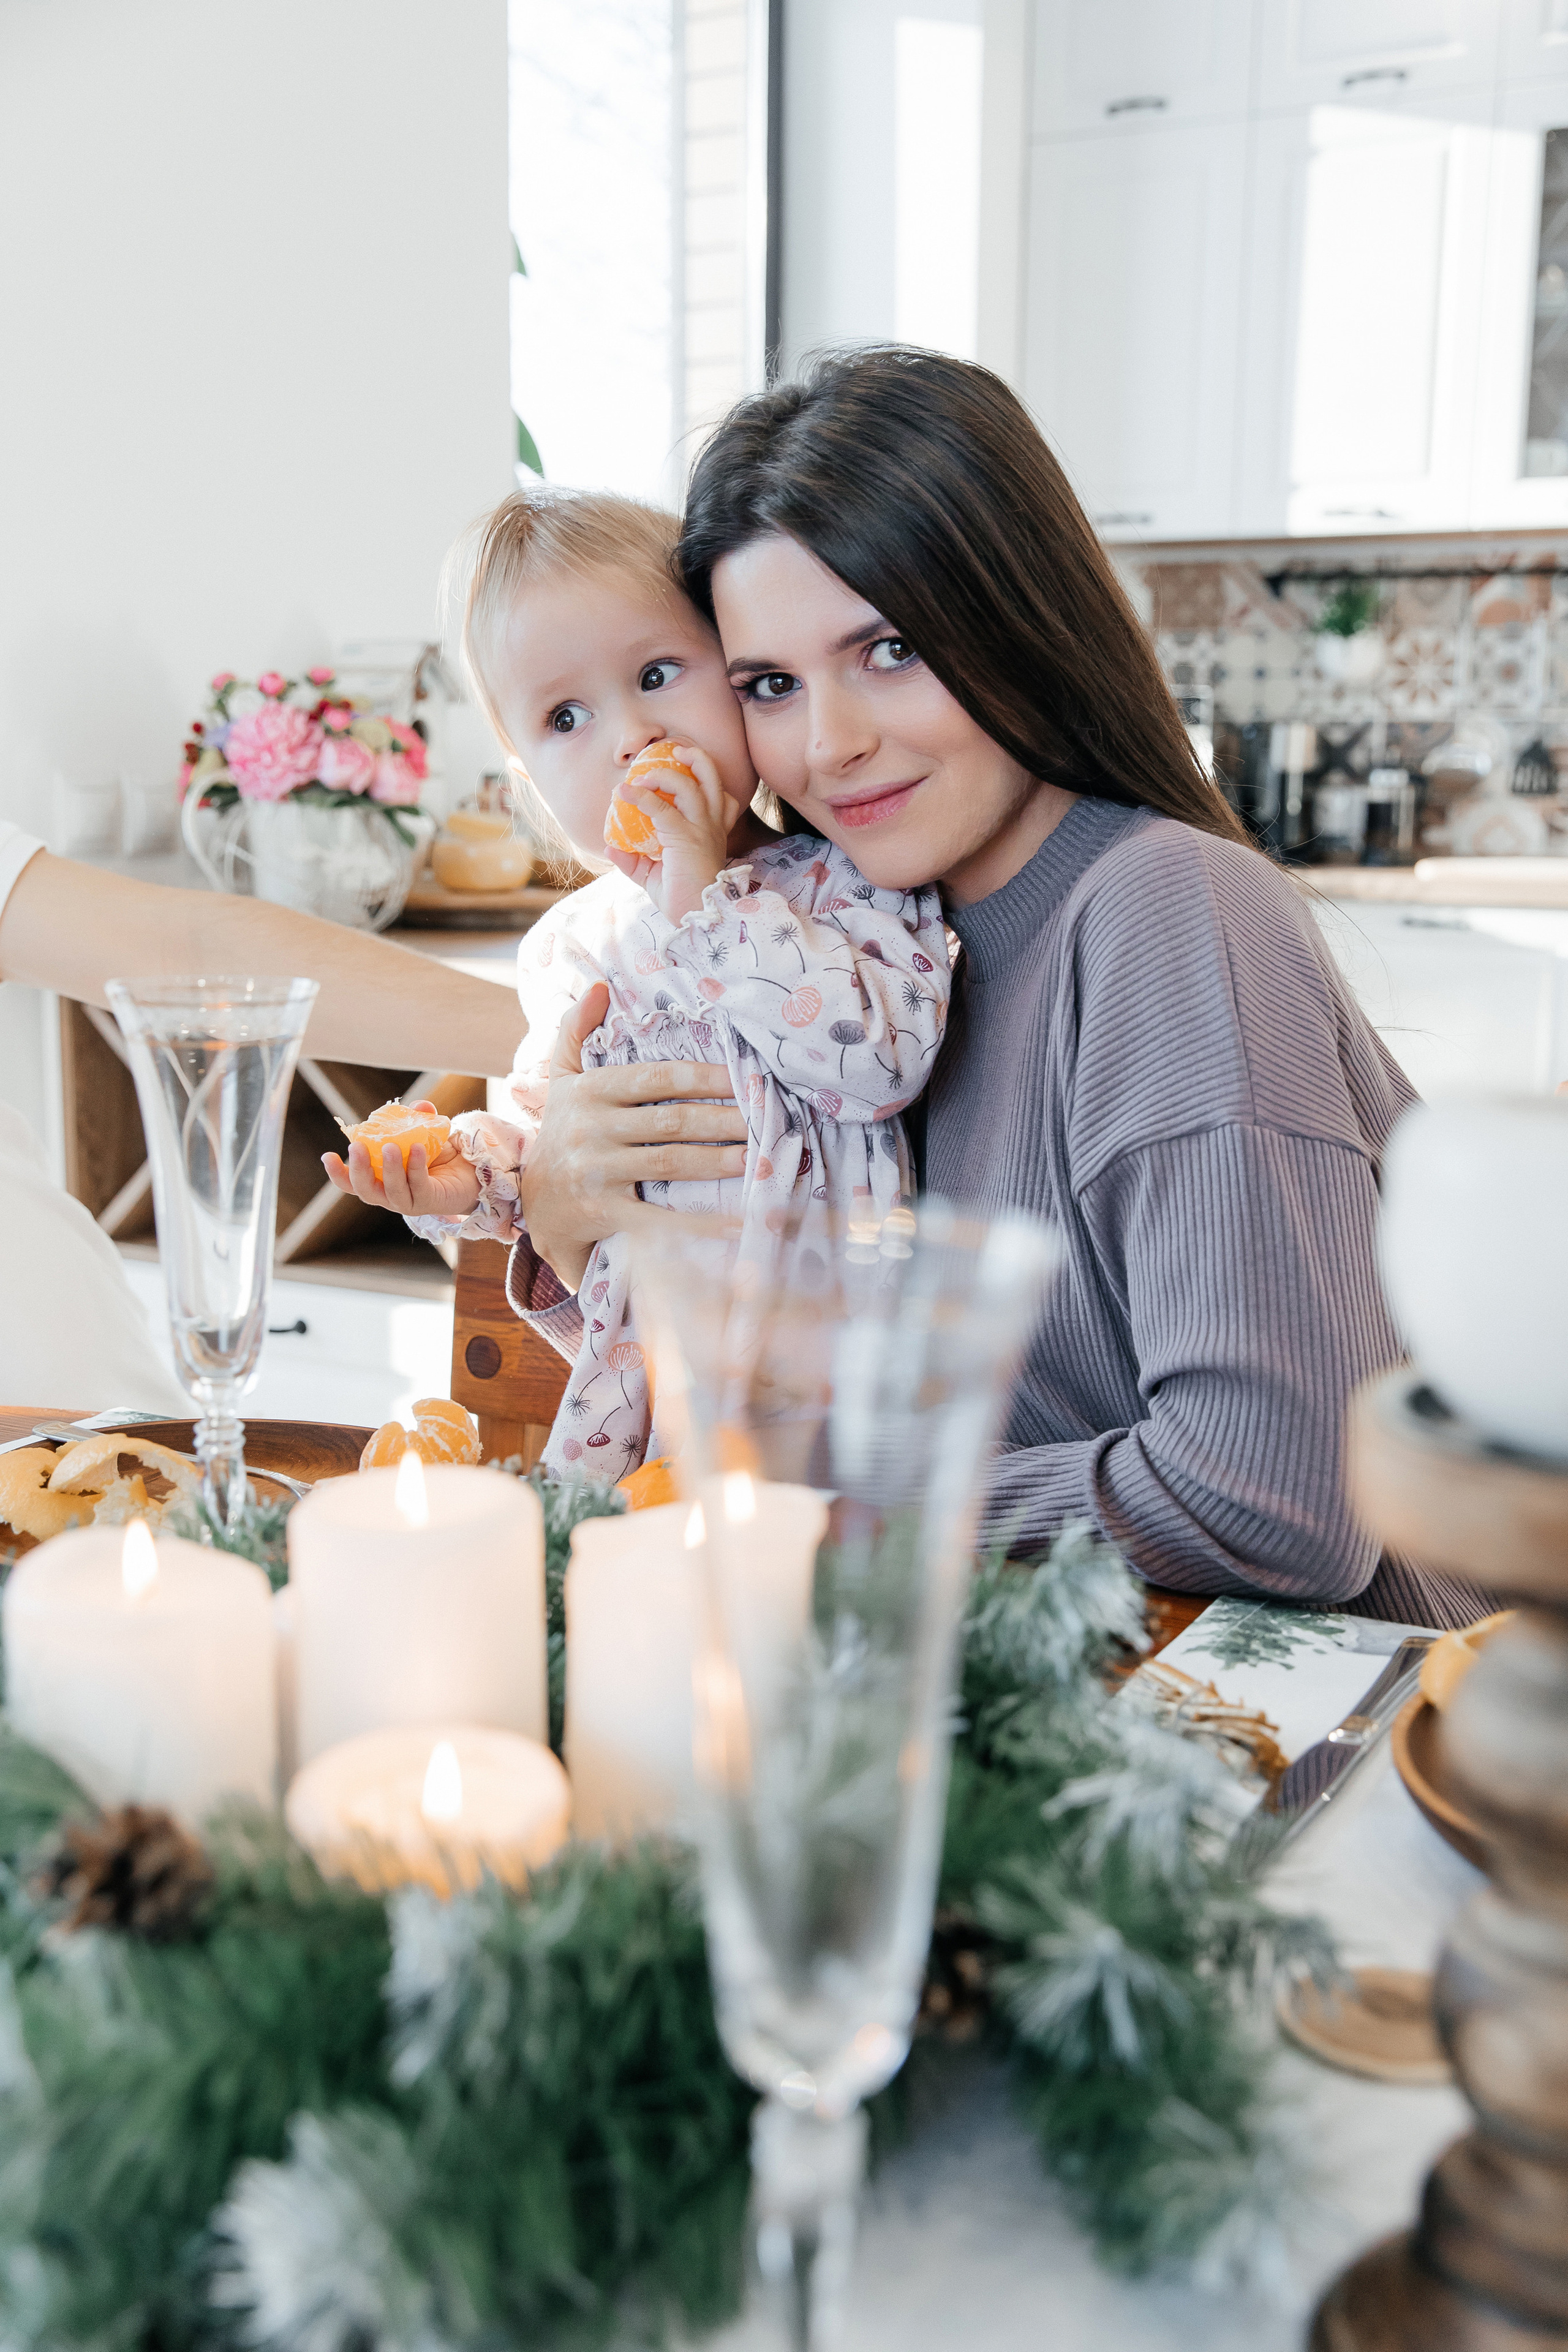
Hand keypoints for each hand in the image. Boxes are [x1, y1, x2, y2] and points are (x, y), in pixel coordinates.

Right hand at [320, 1101, 482, 1220]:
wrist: (469, 1173)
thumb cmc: (438, 1157)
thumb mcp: (424, 1135)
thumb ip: (418, 1120)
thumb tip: (420, 1106)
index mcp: (380, 1181)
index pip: (352, 1183)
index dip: (338, 1174)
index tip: (328, 1156)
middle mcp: (390, 1195)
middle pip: (366, 1191)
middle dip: (359, 1170)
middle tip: (357, 1147)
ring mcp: (410, 1202)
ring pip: (392, 1193)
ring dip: (389, 1170)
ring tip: (390, 1147)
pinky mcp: (430, 1202)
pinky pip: (420, 1186)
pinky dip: (415, 1167)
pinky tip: (416, 1149)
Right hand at [519, 983, 747, 1287]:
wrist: (534, 1208)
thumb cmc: (560, 1136)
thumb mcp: (560, 1082)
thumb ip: (575, 1031)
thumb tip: (600, 987)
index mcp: (588, 1092)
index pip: (658, 1078)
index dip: (707, 1077)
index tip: (748, 1078)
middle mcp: (590, 1130)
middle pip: (673, 1121)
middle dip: (725, 1119)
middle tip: (768, 1119)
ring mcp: (597, 1174)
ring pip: (672, 1162)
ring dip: (721, 1160)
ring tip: (760, 1156)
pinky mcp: (605, 1214)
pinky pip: (661, 1217)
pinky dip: (702, 1223)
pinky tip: (738, 1222)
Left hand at [607, 743, 738, 921]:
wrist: (698, 918)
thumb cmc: (682, 898)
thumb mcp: (655, 877)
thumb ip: (636, 861)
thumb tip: (611, 848)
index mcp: (712, 832)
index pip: (722, 797)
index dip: (706, 779)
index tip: (684, 771)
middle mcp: (712, 825)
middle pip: (712, 777)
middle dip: (696, 757)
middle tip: (676, 751)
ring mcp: (702, 830)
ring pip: (690, 784)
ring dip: (663, 774)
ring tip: (641, 776)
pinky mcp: (686, 838)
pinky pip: (662, 808)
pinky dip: (641, 797)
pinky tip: (623, 793)